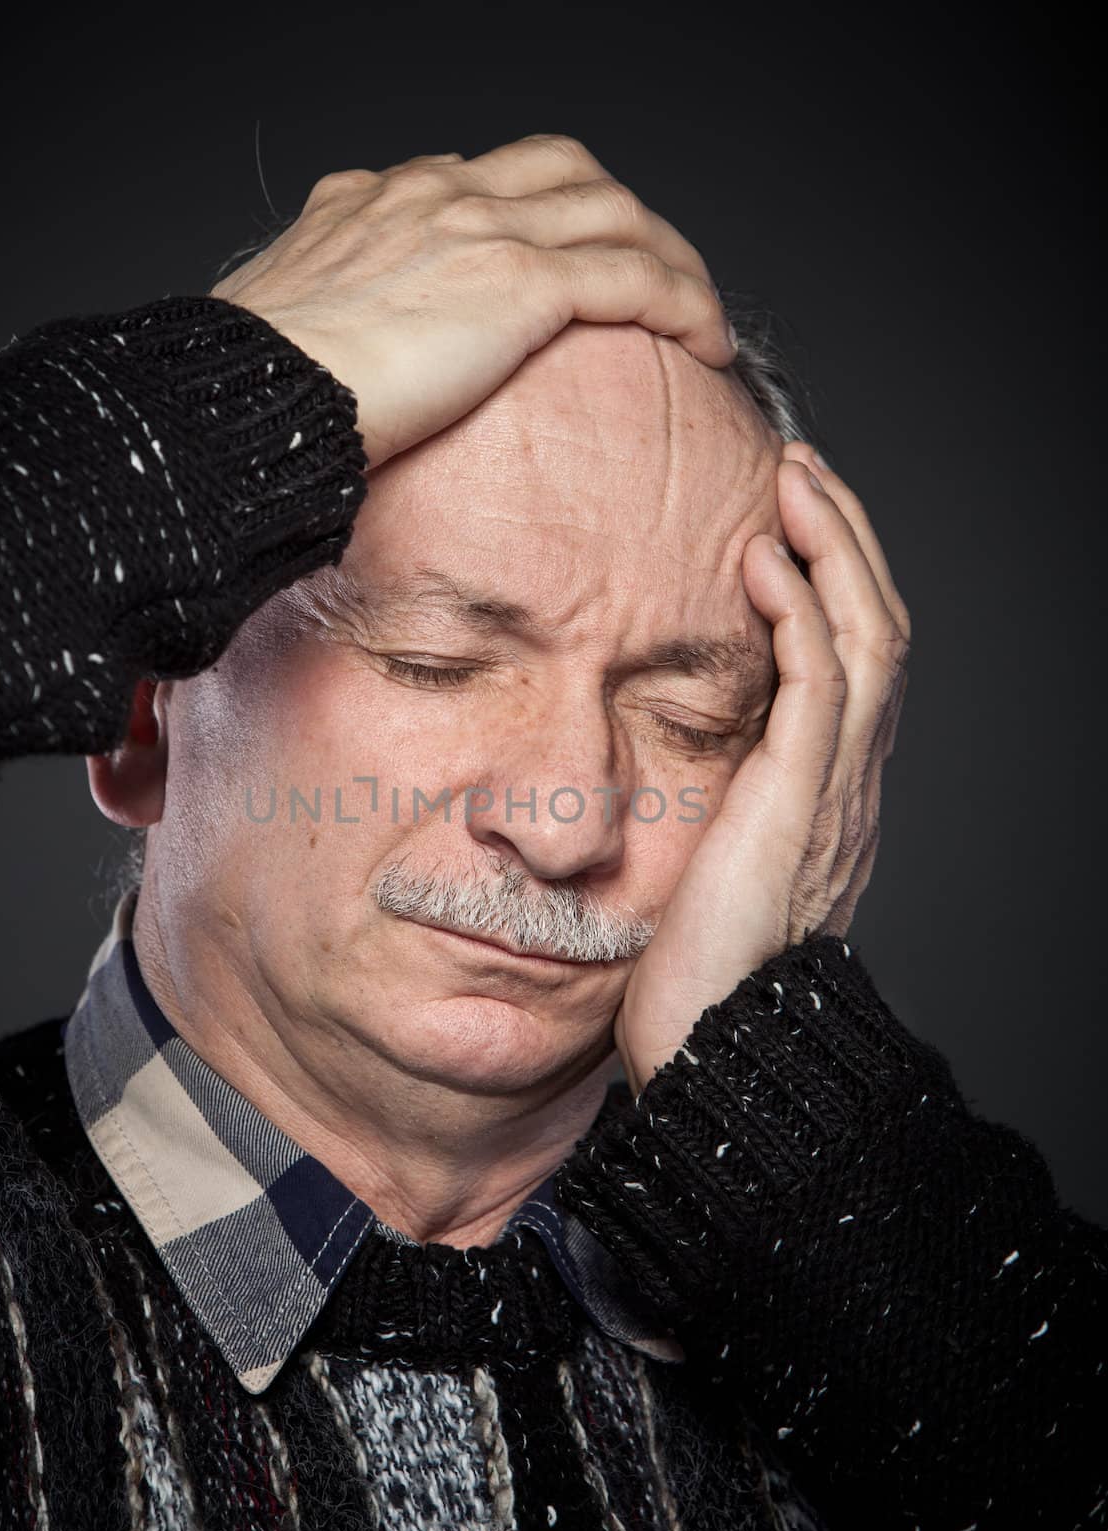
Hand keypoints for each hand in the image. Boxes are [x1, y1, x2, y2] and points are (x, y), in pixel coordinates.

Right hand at [210, 133, 735, 470]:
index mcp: (380, 198)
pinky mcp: (523, 281)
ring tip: (698, 314)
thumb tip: (342, 355)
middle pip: (565, 171)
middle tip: (652, 275)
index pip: (487, 177)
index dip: (544, 212)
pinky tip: (705, 340)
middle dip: (620, 216)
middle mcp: (438, 192)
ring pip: (615, 212)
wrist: (252, 394)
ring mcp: (483, 227)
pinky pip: (635, 275)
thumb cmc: (256, 385)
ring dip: (670, 259)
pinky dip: (683, 302)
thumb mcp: (289, 323)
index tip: (565, 263)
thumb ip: (333, 311)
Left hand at [613, 443, 911, 1096]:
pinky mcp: (801, 799)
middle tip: (802, 475)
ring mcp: (835, 789)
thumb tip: (660, 769)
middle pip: (878, 629)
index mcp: (828, 793)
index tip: (788, 526)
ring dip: (833, 549)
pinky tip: (764, 557)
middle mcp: (850, 782)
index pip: (855, 661)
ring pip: (867, 636)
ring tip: (794, 483)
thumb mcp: (705, 867)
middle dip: (845, 543)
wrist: (714, 1048)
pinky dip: (800, 609)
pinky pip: (820, 680)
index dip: (833, 584)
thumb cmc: (693, 972)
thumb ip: (708, 807)